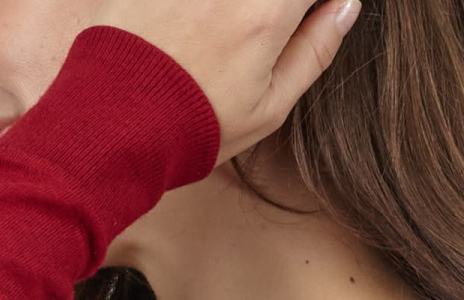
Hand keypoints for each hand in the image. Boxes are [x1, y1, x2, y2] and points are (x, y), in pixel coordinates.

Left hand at [0, 0, 360, 163]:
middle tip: (263, 35)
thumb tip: (348, 6)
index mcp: (270, 10)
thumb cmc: (195, 123)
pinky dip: (207, 9)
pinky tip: (198, 28)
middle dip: (279, 8)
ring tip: (226, 36)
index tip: (315, 13)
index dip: (319, 1)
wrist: (115, 121)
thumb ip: (316, 50)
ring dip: (239, 12)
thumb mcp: (270, 107)